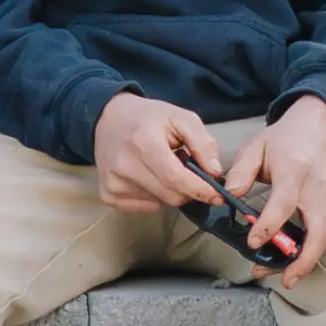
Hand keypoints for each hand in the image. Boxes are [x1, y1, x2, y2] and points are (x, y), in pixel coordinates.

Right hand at [92, 93, 238, 214]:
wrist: (109, 118)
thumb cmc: (148, 117)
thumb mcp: (181, 118)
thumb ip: (203, 143)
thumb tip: (215, 172)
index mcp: (144, 143)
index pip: (176, 179)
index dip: (200, 190)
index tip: (218, 195)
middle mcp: (125, 166)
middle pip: (171, 196)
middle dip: (188, 190)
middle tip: (190, 175)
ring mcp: (113, 182)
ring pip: (159, 203)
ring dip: (170, 192)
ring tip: (164, 169)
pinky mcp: (108, 194)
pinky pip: (143, 208)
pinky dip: (154, 198)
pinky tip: (149, 178)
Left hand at [233, 99, 325, 282]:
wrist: (321, 130)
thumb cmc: (285, 140)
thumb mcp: (256, 146)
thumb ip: (240, 171)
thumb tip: (229, 194)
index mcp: (294, 171)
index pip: (284, 204)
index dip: (269, 226)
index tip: (253, 243)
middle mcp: (318, 189)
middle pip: (319, 233)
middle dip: (302, 261)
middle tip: (284, 280)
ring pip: (323, 239)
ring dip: (303, 261)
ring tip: (281, 274)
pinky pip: (324, 233)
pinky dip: (308, 249)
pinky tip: (290, 256)